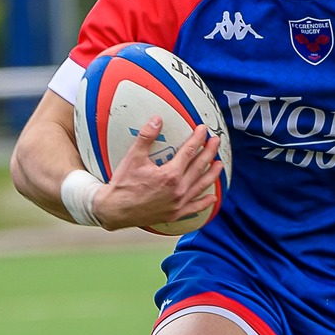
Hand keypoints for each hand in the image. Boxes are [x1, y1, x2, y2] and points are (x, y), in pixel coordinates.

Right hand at [95, 118, 221, 230]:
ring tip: (219, 165)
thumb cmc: (123, 184)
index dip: (198, 139)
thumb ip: (146, 137)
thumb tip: (157, 120)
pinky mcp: (175, 214)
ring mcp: (178, 203)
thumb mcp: (133, 157)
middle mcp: (178, 190)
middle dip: (209, 152)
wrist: (115, 210)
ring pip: (201, 186)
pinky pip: (195, 208)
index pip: (189, 152)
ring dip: (212, 174)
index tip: (203, 130)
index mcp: (170, 175)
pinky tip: (213, 198)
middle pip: (199, 167)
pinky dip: (205, 202)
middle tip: (216, 142)